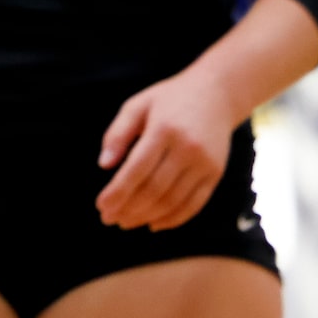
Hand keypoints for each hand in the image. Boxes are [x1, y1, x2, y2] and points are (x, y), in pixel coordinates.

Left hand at [94, 69, 238, 231]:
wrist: (216, 93)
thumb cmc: (168, 100)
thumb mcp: (137, 105)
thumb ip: (117, 133)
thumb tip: (104, 165)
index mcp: (164, 129)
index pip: (137, 170)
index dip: (118, 192)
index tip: (101, 206)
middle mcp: (187, 148)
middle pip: (154, 190)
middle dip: (128, 209)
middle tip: (109, 218)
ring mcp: (205, 163)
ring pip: (173, 201)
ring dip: (147, 217)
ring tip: (126, 222)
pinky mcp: (215, 173)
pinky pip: (194, 204)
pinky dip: (173, 219)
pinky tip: (153, 224)